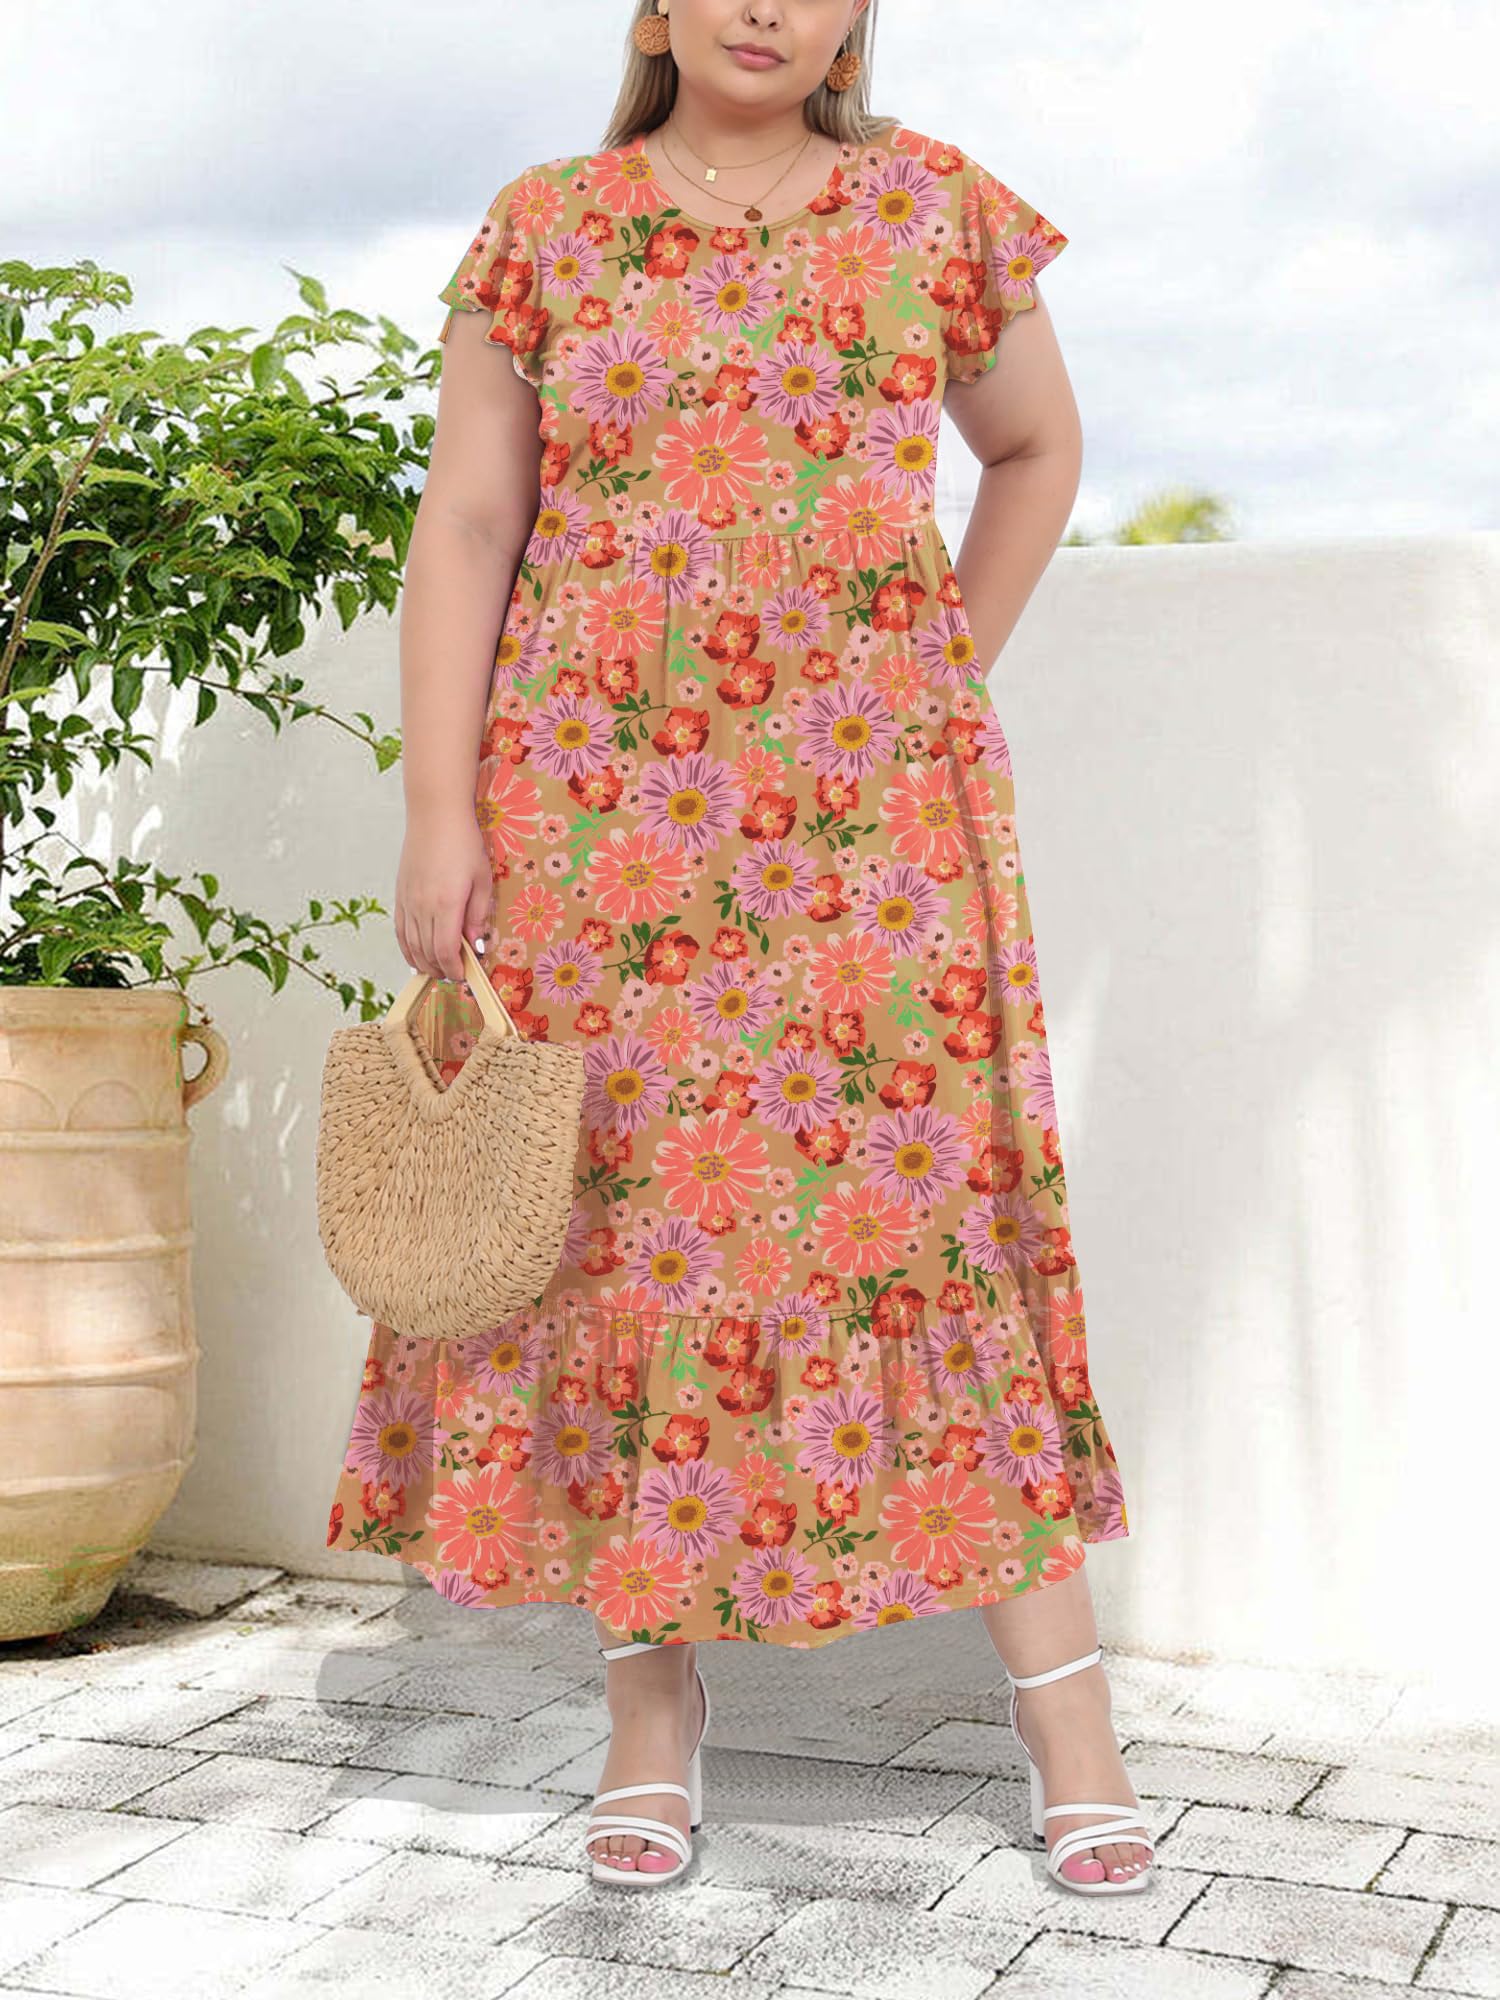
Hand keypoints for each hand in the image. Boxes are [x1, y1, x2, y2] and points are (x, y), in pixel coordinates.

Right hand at [393, 807, 492, 983]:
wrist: (434, 816)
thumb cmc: (464, 843)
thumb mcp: (482, 879)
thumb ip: (478, 914)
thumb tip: (476, 945)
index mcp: (446, 905)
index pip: (446, 951)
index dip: (455, 969)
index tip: (466, 975)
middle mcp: (423, 907)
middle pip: (428, 953)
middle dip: (442, 970)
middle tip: (456, 975)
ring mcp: (408, 902)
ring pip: (412, 946)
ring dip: (425, 964)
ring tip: (439, 970)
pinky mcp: (399, 896)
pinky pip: (400, 932)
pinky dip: (407, 949)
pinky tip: (416, 958)